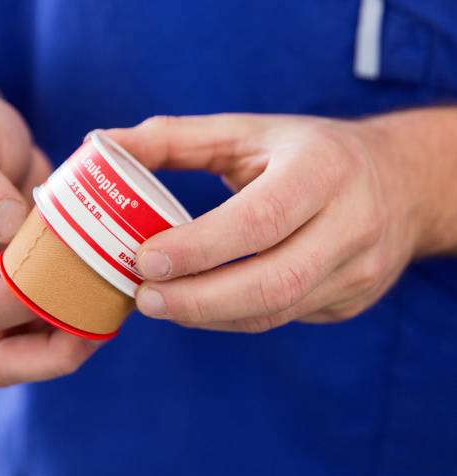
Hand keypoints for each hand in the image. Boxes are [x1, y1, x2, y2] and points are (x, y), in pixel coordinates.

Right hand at [0, 94, 99, 386]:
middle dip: (54, 351)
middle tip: (101, 327)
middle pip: (3, 358)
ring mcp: (14, 292)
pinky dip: (92, 311)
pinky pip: (65, 315)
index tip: (62, 271)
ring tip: (117, 309)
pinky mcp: (44, 282)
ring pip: (40, 345)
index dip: (18, 304)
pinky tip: (120, 288)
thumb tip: (7, 223)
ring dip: (80, 336)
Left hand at [107, 113, 423, 331]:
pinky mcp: (351, 299)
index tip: (143, 262)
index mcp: (325, 170)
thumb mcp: (252, 132)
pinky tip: (203, 304)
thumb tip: (102, 146)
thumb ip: (177, 139)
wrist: (399, 183)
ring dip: (211, 315)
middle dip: (199, 300)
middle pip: (272, 282)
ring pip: (275, 310)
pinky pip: (283, 317)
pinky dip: (234, 316)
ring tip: (163, 304)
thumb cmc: (310, 153)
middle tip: (144, 299)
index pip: (261, 220)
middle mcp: (352, 225)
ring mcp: (358, 270)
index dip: (199, 248)